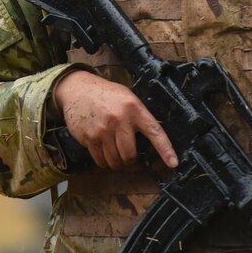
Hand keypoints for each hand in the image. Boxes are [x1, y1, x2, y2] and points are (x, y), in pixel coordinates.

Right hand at [53, 69, 177, 170]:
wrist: (78, 89)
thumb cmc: (107, 95)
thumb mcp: (127, 98)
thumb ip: (138, 116)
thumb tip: (150, 142)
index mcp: (134, 108)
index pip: (154, 132)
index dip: (165, 150)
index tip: (173, 163)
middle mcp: (119, 119)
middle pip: (130, 155)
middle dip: (130, 160)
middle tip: (127, 155)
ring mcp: (102, 130)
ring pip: (115, 161)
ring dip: (116, 162)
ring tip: (114, 152)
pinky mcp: (88, 137)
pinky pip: (100, 160)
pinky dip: (103, 161)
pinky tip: (103, 151)